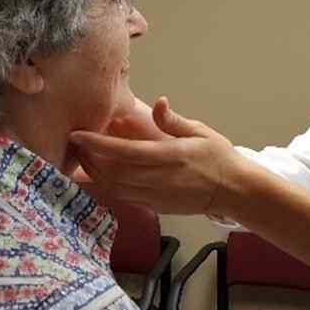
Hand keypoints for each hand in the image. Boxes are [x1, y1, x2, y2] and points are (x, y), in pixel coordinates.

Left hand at [70, 97, 239, 216]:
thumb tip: (160, 102)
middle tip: (75, 144)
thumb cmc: (218, 158)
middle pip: (114, 173)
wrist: (233, 192)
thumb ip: (174, 121)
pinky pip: (124, 197)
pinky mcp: (156, 207)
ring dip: (94, 174)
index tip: (78, 135)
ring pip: (115, 188)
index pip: (127, 153)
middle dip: (89, 159)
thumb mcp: (201, 132)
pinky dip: (106, 186)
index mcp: (172, 157)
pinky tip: (98, 174)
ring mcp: (157, 197)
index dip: (98, 145)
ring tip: (83, 158)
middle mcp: (161, 179)